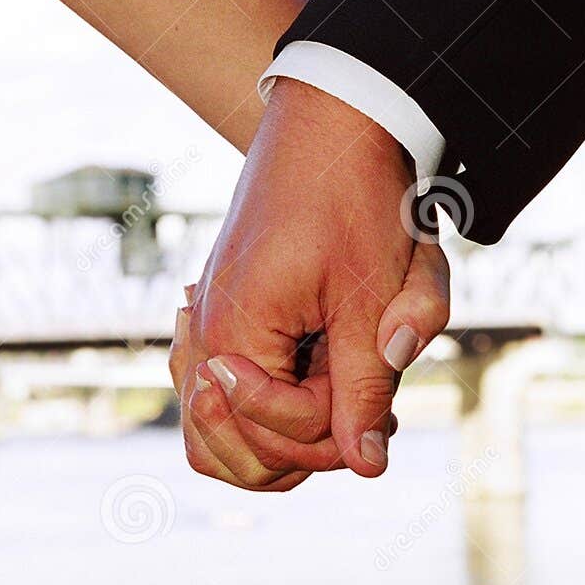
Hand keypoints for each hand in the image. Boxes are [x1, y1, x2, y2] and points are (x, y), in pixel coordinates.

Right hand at [169, 79, 450, 489]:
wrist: (333, 118)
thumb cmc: (355, 199)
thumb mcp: (372, 300)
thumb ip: (364, 390)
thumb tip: (367, 466)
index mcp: (231, 336)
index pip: (276, 436)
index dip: (339, 431)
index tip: (381, 394)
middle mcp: (203, 336)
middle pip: (241, 449)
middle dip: (318, 436)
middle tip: (374, 403)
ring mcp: (206, 325)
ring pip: (230, 431)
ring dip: (298, 423)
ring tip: (352, 393)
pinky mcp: (221, 312)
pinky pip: (230, 390)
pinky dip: (277, 398)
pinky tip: (323, 377)